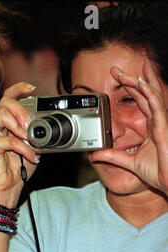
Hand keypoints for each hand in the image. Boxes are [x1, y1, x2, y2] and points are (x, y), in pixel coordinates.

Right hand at [0, 82, 39, 206]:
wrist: (6, 188)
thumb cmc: (16, 168)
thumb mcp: (32, 146)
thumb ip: (36, 134)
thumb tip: (50, 125)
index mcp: (4, 122)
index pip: (7, 98)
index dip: (18, 89)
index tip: (32, 89)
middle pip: (4, 102)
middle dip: (20, 109)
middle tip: (30, 124)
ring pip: (1, 115)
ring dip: (20, 125)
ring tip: (30, 138)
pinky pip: (8, 140)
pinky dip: (24, 148)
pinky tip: (32, 156)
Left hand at [91, 61, 167, 194]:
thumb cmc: (159, 174)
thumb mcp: (129, 162)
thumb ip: (113, 156)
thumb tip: (97, 154)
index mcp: (152, 127)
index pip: (141, 102)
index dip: (132, 88)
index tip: (119, 78)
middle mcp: (158, 122)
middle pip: (145, 94)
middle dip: (131, 80)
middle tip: (115, 70)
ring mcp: (163, 123)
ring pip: (151, 96)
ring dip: (137, 82)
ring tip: (124, 72)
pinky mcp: (165, 127)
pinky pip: (157, 106)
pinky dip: (148, 93)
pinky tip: (140, 83)